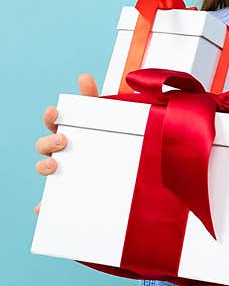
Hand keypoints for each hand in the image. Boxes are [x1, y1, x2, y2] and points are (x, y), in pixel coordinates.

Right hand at [33, 74, 98, 213]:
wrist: (130, 169)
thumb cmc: (112, 138)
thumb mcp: (109, 119)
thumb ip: (97, 98)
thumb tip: (83, 77)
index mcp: (71, 131)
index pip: (55, 121)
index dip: (52, 116)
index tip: (55, 112)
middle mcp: (63, 150)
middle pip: (45, 144)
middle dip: (49, 140)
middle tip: (63, 139)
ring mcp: (64, 170)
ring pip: (45, 168)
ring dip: (44, 165)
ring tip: (53, 165)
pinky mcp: (68, 189)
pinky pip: (52, 200)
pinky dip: (43, 204)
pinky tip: (41, 208)